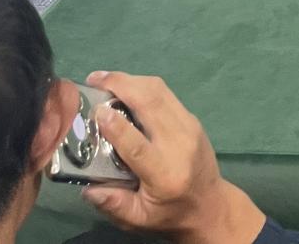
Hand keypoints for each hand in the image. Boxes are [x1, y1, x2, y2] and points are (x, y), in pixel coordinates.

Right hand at [80, 71, 267, 243]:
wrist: (211, 204)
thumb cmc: (170, 213)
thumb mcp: (139, 219)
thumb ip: (113, 204)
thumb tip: (88, 189)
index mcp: (165, 173)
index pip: (139, 145)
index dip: (117, 126)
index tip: (97, 110)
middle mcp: (180, 144)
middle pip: (152, 104)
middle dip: (123, 86)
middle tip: (94, 79)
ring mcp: (190, 127)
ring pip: (161, 92)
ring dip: (132, 80)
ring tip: (105, 78)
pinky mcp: (192, 119)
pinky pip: (167, 95)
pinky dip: (145, 86)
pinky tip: (126, 86)